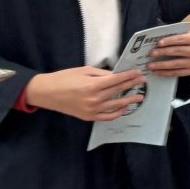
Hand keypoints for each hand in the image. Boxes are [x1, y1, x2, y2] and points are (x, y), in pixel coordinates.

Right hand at [26, 66, 146, 121]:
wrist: (46, 93)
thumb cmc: (64, 78)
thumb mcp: (83, 70)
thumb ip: (101, 74)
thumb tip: (117, 75)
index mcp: (92, 85)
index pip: (117, 80)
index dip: (129, 76)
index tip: (139, 73)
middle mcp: (94, 99)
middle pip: (118, 91)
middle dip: (132, 85)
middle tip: (143, 81)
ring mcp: (92, 110)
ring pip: (116, 105)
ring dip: (129, 100)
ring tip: (139, 96)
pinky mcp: (89, 117)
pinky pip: (107, 117)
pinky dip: (117, 113)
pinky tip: (124, 108)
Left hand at [145, 30, 189, 78]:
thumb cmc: (182, 39)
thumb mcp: (180, 33)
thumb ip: (171, 35)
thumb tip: (155, 40)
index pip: (182, 39)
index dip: (170, 41)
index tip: (159, 43)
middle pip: (179, 51)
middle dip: (163, 52)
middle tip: (151, 54)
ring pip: (177, 64)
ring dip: (162, 65)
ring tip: (150, 65)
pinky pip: (177, 73)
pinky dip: (165, 73)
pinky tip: (157, 71)